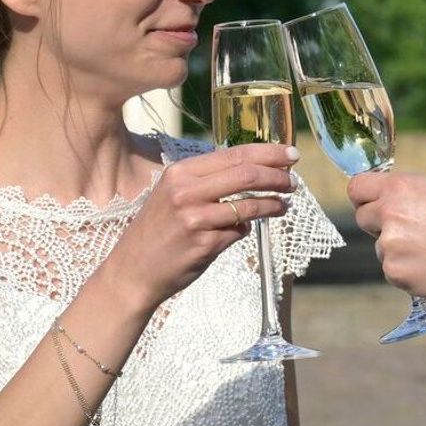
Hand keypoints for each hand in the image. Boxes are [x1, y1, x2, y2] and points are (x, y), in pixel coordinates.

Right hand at [103, 144, 297, 310]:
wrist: (132, 272)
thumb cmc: (157, 232)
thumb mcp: (173, 195)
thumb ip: (206, 181)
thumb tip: (252, 169)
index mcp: (180, 173)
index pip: (235, 154)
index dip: (269, 153)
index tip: (291, 154)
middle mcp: (186, 191)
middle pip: (247, 174)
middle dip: (277, 176)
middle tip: (293, 181)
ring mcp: (196, 218)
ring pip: (249, 205)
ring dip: (273, 204)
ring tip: (284, 205)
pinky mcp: (204, 244)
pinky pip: (238, 232)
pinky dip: (246, 230)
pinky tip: (244, 230)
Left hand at [347, 172, 425, 303]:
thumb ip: (409, 196)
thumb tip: (388, 202)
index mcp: (401, 187)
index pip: (356, 187)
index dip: (365, 196)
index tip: (371, 202)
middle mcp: (389, 214)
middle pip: (363, 218)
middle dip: (380, 224)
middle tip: (412, 230)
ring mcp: (391, 247)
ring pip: (381, 248)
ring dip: (399, 249)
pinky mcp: (397, 274)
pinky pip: (393, 271)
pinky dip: (409, 270)